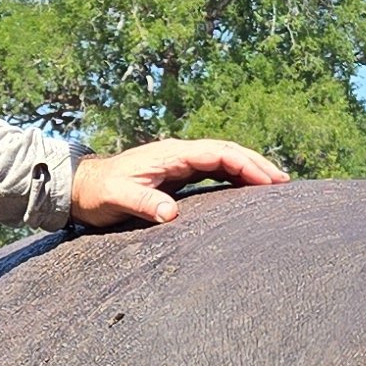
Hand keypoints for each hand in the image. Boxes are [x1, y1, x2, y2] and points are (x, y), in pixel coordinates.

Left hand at [67, 137, 290, 228]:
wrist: (81, 187)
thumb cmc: (98, 193)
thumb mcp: (116, 198)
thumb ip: (142, 202)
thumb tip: (170, 213)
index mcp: (170, 154)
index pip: (218, 153)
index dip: (245, 164)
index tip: (267, 180)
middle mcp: (179, 154)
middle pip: (227, 152)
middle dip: (256, 164)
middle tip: (284, 182)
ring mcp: (179, 163)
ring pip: (224, 160)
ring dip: (249, 169)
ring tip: (276, 185)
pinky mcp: (178, 175)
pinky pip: (214, 172)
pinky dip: (235, 177)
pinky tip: (250, 190)